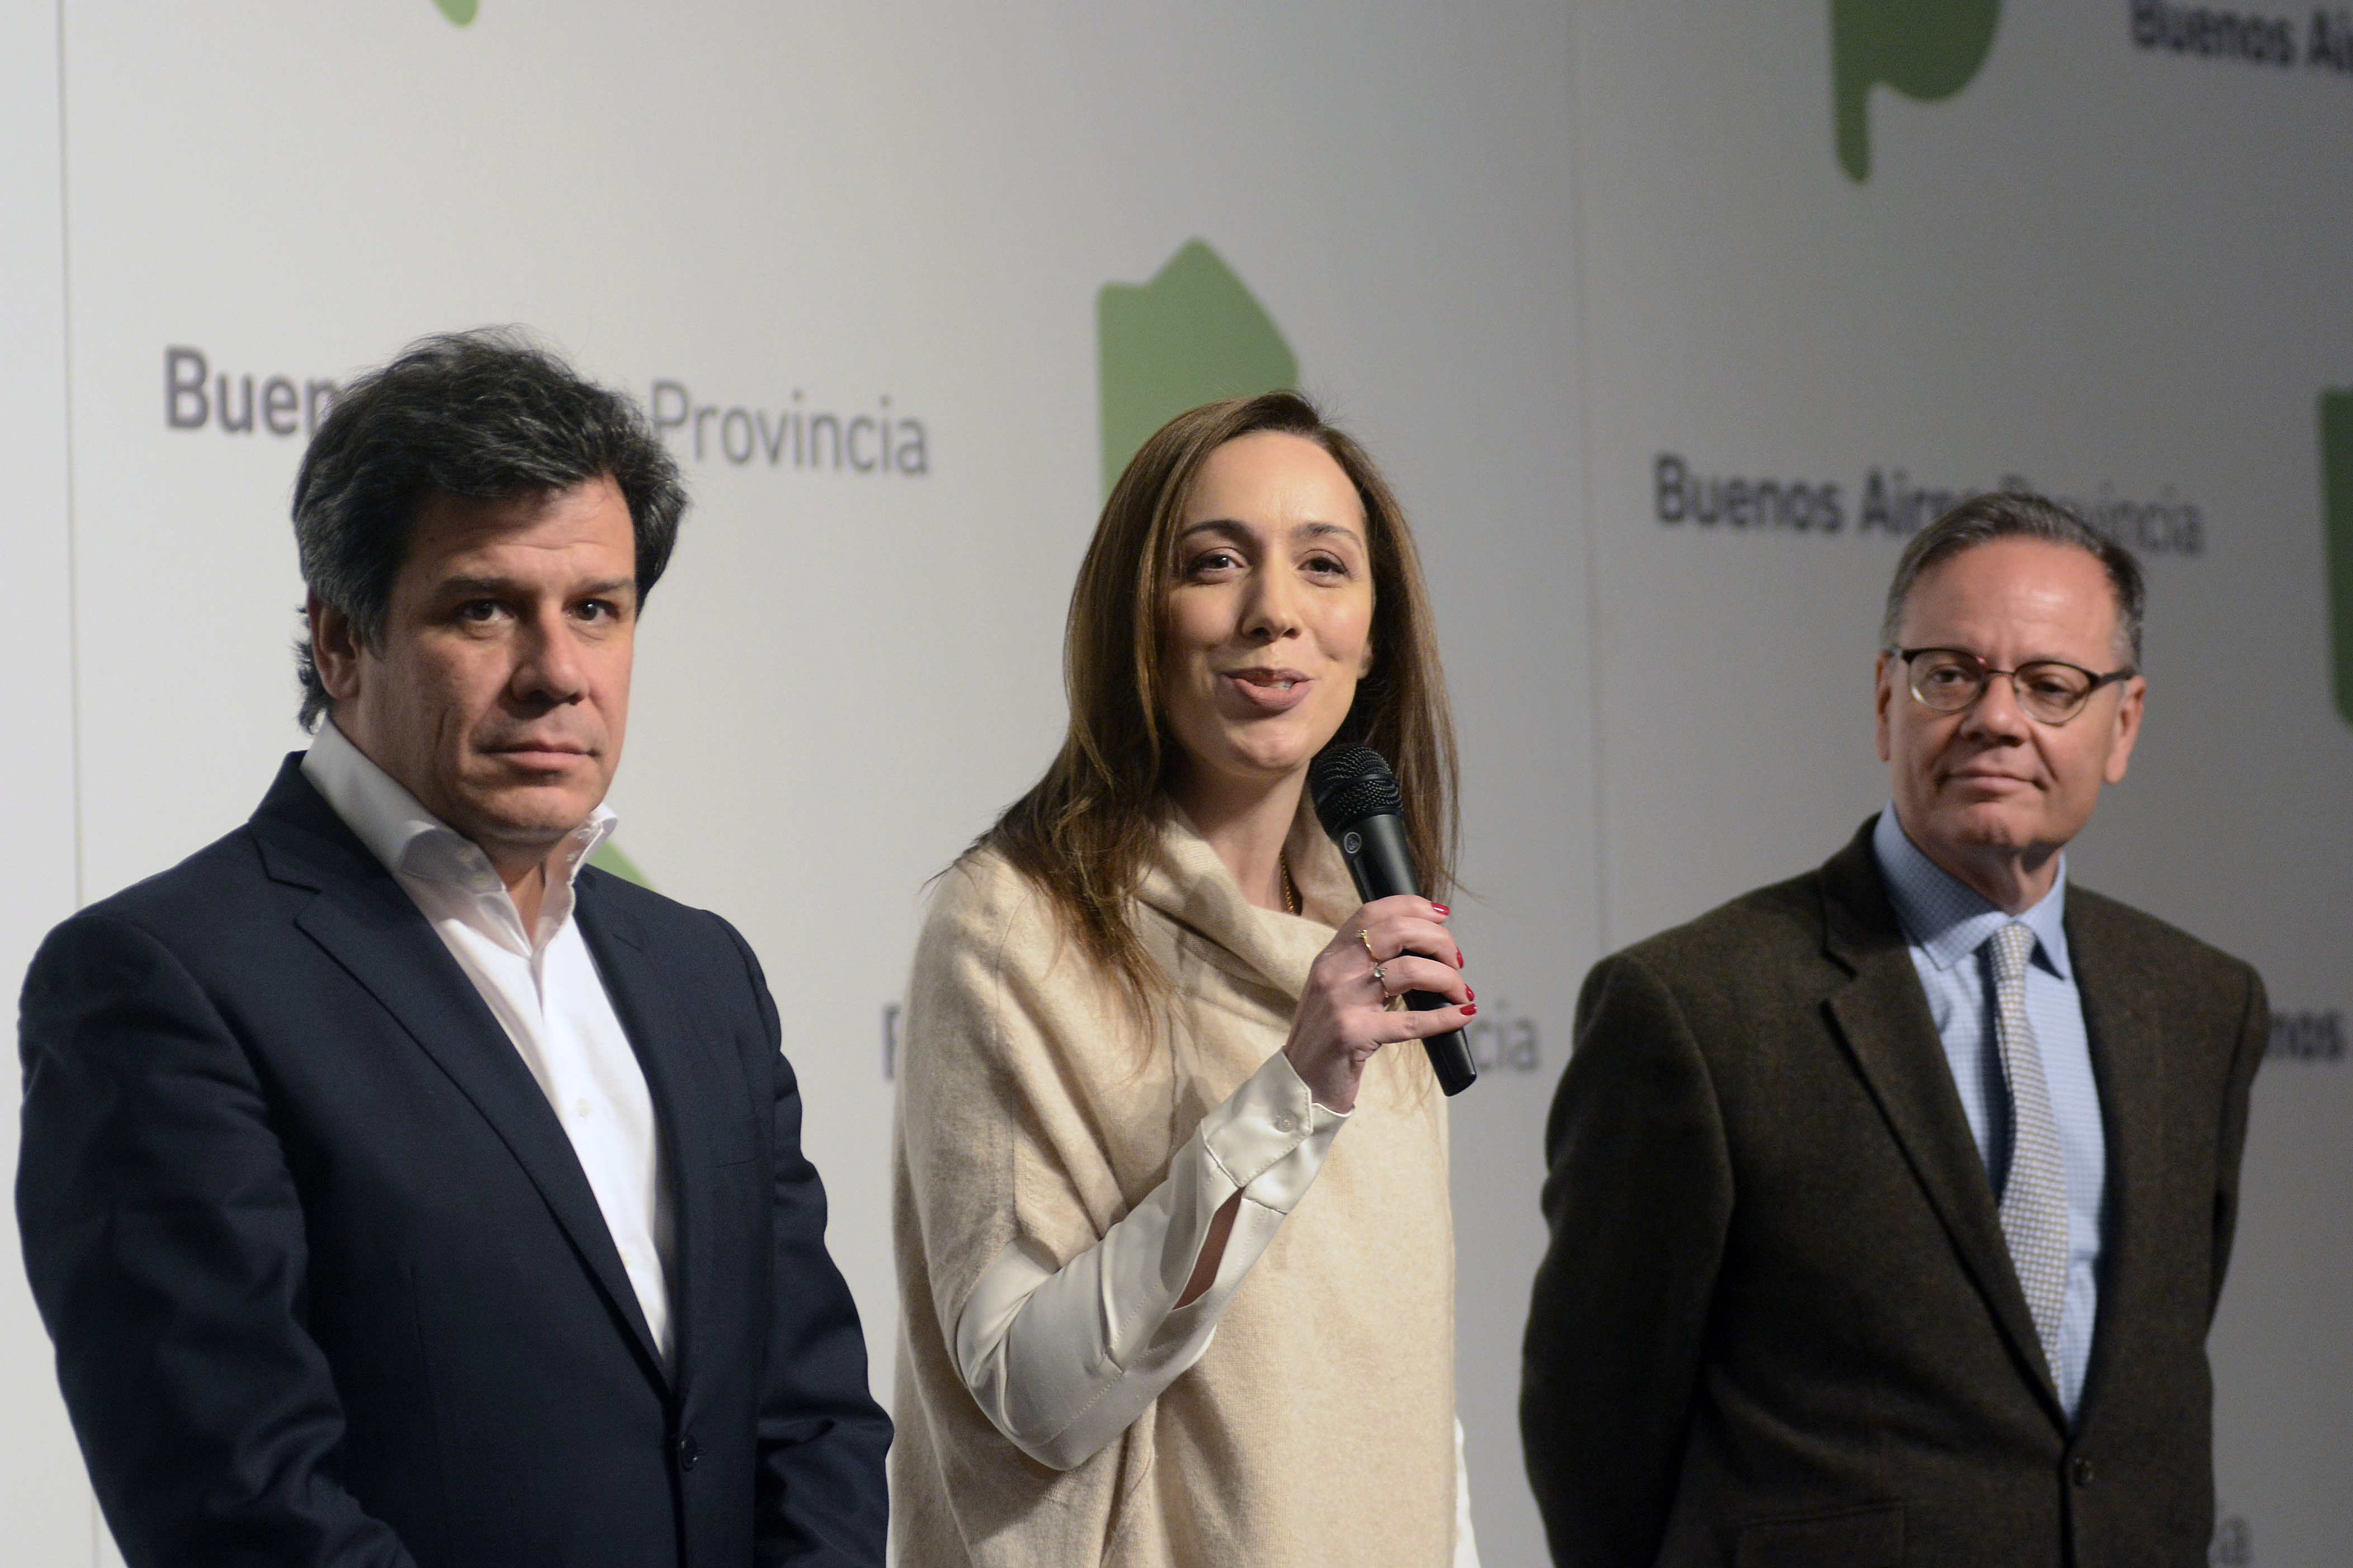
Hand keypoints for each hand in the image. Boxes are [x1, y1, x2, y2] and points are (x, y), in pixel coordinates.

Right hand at [1281, 896, 1470, 1111]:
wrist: (1301, 1083)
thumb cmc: (1328, 1037)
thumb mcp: (1337, 991)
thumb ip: (1365, 967)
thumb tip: (1421, 953)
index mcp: (1330, 957)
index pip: (1371, 912)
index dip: (1411, 906)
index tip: (1440, 916)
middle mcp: (1333, 972)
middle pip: (1396, 932)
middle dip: (1438, 940)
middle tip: (1457, 960)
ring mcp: (1342, 1002)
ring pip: (1409, 970)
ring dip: (1447, 978)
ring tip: (1461, 992)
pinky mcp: (1354, 1034)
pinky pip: (1411, 1022)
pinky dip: (1445, 1017)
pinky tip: (1463, 1015)